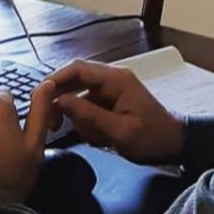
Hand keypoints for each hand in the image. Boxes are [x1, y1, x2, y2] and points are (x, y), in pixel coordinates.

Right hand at [48, 59, 183, 163]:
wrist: (175, 145)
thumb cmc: (152, 138)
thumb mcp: (121, 132)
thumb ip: (89, 116)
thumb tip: (59, 101)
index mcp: (116, 79)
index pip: (78, 69)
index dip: (55, 79)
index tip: (38, 96)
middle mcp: (111, 79)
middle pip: (74, 79)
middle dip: (61, 100)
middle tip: (52, 122)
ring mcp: (110, 90)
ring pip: (79, 96)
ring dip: (76, 116)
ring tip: (91, 136)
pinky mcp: (110, 103)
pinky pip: (88, 107)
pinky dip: (85, 122)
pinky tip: (96, 137)